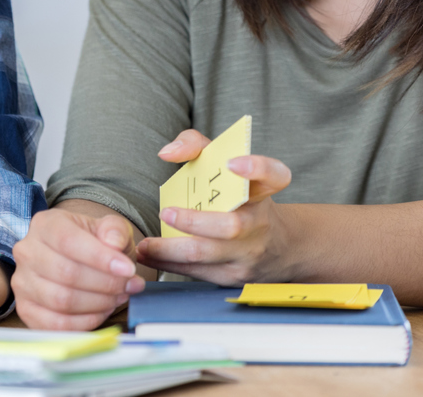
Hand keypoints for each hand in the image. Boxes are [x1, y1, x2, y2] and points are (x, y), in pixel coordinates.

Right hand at [11, 205, 146, 330]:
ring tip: (118, 297)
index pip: (68, 241)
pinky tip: (102, 311)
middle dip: (105, 283)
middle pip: (66, 273)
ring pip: (61, 300)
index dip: (100, 257)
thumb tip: (114, 243)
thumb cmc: (94, 244)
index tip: (128, 269)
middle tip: (129, 286)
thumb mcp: (109, 229)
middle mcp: (27, 252)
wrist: (78, 261)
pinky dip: (85, 321)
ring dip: (98, 303)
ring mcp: (22, 283)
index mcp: (45, 225)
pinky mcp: (26, 310)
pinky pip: (56, 325)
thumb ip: (115, 230)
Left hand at [135, 129, 293, 284]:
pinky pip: (197, 272)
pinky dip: (168, 265)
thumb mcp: (227, 167)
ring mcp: (248, 253)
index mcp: (261, 190)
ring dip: (169, 249)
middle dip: (194, 221)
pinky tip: (148, 257)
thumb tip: (167, 152)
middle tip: (166, 212)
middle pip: (231, 226)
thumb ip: (196, 145)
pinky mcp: (234, 276)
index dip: (256, 167)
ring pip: (207, 254)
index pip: (272, 175)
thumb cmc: (238, 198)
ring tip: (144, 245)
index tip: (232, 163)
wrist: (278, 246)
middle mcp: (259, 222)